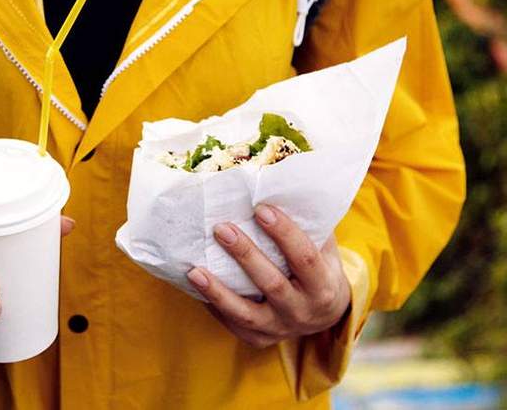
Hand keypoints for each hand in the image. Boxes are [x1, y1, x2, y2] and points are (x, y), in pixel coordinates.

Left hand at [186, 204, 349, 348]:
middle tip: (221, 228)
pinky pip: (232, 323)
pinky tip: (196, 283)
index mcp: (323, 285)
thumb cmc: (319, 267)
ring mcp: (280, 329)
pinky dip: (213, 304)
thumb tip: (276, 181)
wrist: (325, 314)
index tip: (261, 208)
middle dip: (245, 255)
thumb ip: (307, 223)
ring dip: (218, 291)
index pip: (305, 258)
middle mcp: (303, 311)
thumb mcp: (324, 248)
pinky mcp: (258, 339)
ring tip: (194, 270)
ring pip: (245, 312)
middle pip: (272, 284)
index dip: (284, 233)